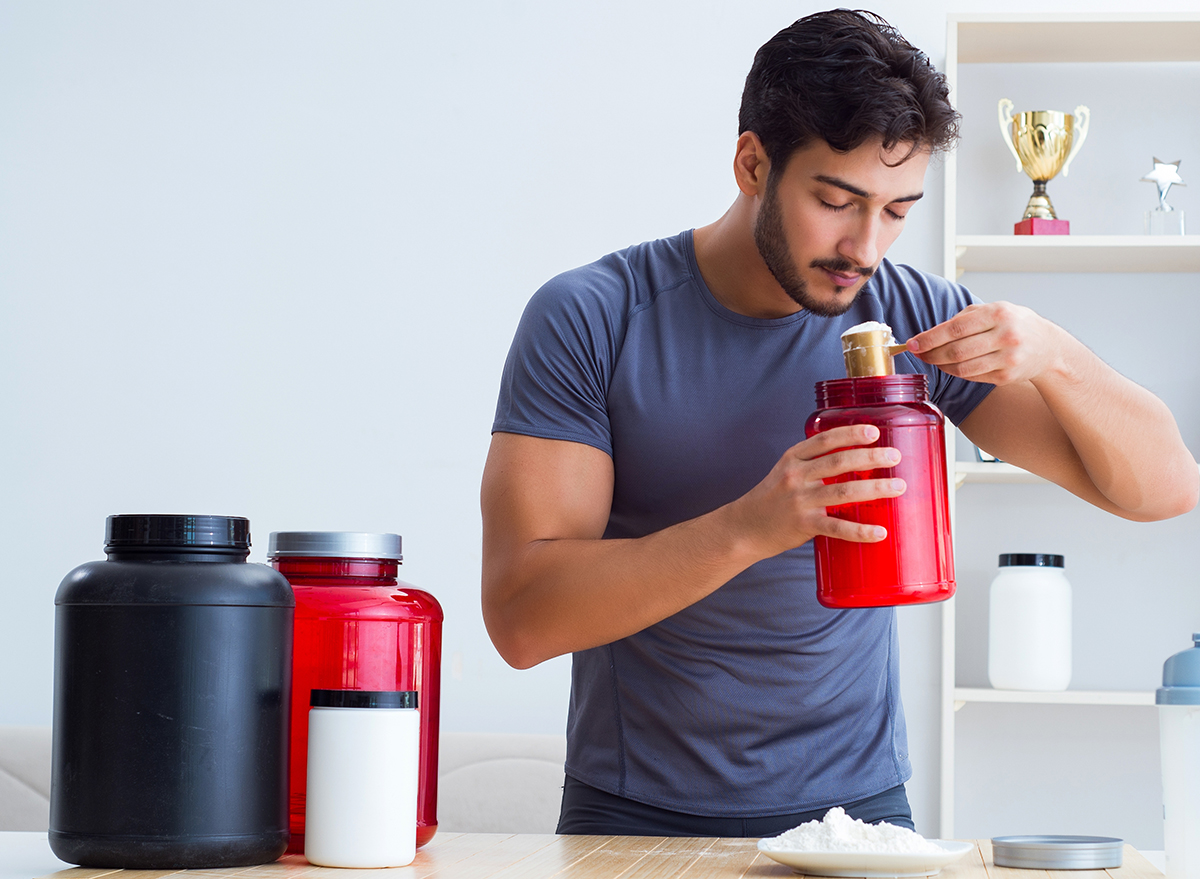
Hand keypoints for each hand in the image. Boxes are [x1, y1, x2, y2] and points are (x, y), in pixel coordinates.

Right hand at [728, 424, 906, 557]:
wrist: (744, 528)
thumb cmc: (770, 500)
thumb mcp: (784, 472)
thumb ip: (812, 466)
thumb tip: (854, 463)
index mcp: (792, 459)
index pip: (825, 440)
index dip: (850, 433)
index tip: (873, 431)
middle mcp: (796, 476)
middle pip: (840, 461)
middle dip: (871, 457)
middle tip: (894, 456)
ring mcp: (800, 501)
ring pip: (844, 491)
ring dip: (875, 488)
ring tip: (898, 486)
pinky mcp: (804, 525)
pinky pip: (838, 528)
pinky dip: (861, 530)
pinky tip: (879, 532)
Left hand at [906, 301, 1061, 385]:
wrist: (1048, 347)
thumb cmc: (1015, 324)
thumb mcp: (994, 309)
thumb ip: (964, 317)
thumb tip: (930, 333)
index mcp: (998, 313)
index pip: (955, 328)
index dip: (929, 338)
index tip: (912, 343)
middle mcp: (1005, 335)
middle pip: (956, 351)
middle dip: (931, 354)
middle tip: (918, 353)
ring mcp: (1007, 358)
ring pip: (962, 368)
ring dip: (941, 365)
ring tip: (932, 359)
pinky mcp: (1006, 376)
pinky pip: (972, 377)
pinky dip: (956, 372)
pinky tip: (950, 366)